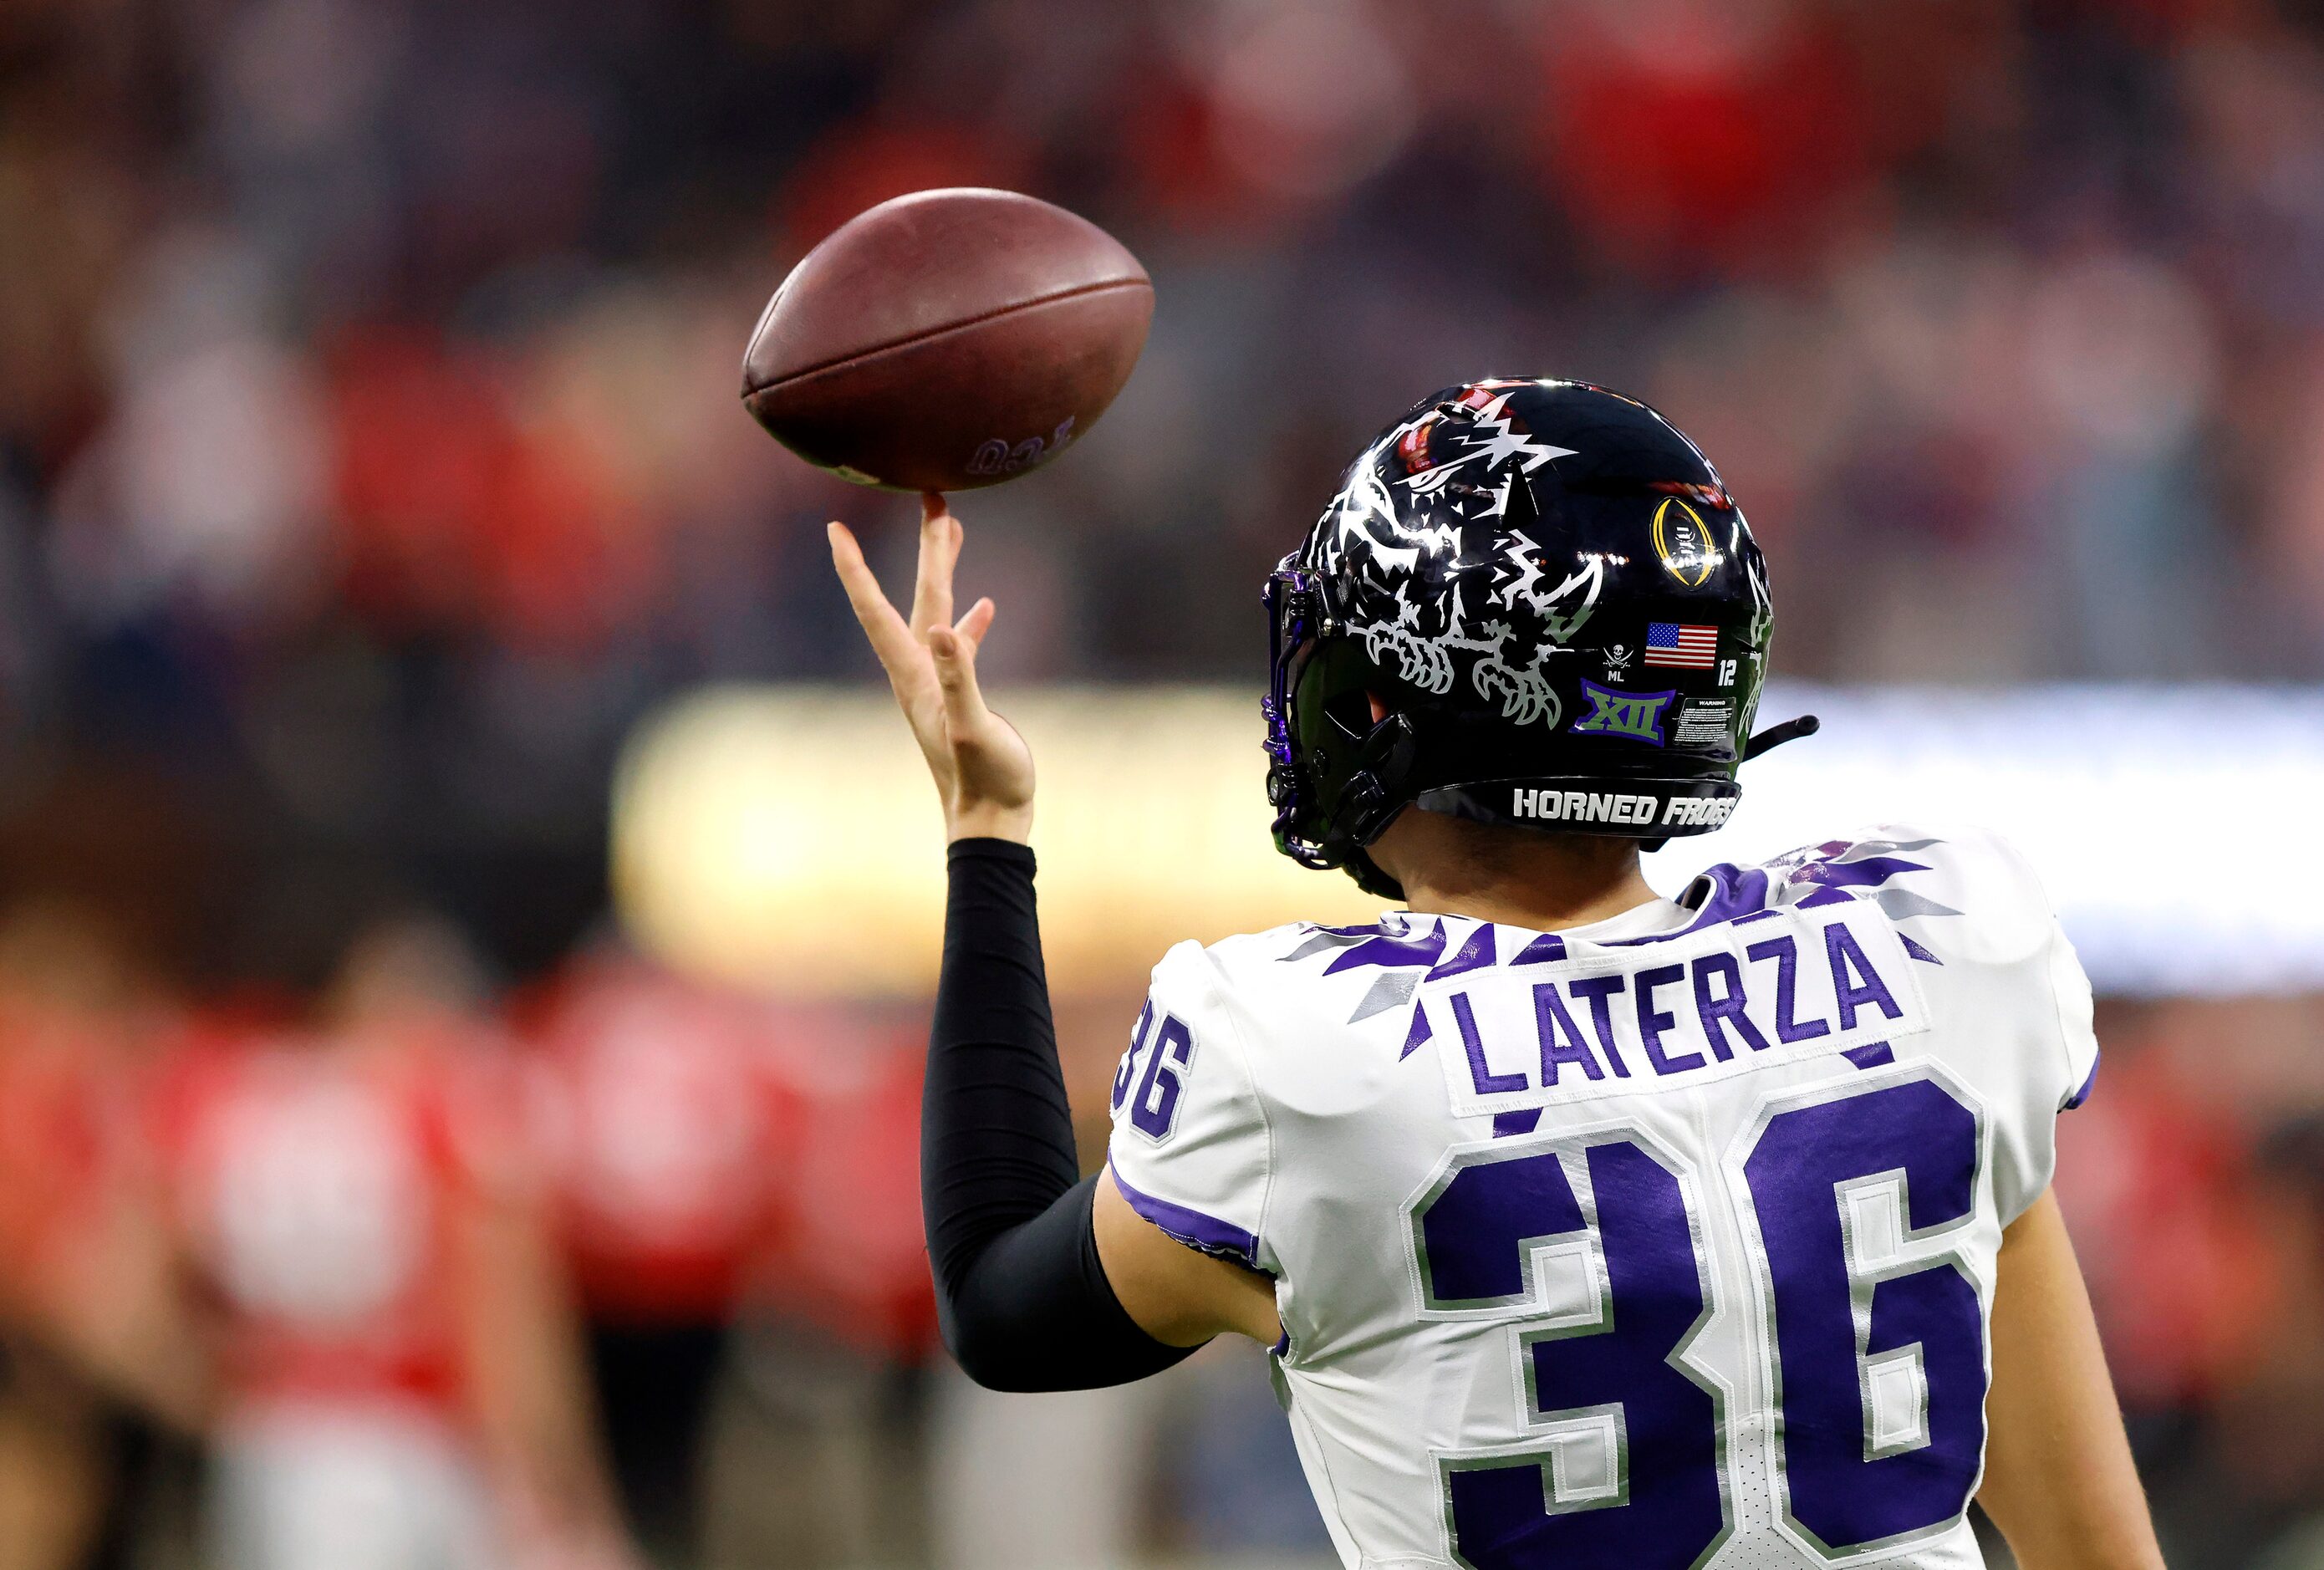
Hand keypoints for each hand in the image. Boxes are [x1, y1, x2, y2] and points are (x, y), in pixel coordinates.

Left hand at [828, 493, 1034, 843]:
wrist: (989, 823)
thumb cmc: (984, 781)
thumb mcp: (973, 727)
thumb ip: (961, 678)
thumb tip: (946, 628)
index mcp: (914, 674)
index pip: (876, 610)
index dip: (855, 569)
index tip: (835, 527)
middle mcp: (919, 672)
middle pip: (912, 596)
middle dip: (925, 547)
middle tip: (932, 495)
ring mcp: (939, 683)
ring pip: (937, 610)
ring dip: (945, 571)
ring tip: (955, 528)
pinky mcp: (961, 697)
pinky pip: (961, 645)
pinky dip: (970, 621)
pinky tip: (986, 605)